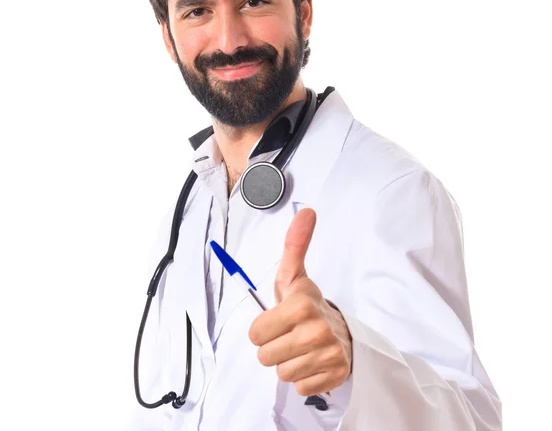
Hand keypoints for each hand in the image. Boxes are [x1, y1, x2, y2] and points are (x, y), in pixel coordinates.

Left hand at [248, 208, 352, 396]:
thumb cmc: (309, 305)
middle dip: (273, 348)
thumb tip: (306, 212)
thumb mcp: (295, 277)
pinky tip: (313, 362)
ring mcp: (328, 354)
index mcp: (301, 303)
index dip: (262, 329)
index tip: (277, 321)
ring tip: (301, 348)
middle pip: (265, 357)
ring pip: (282, 373)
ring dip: (288, 363)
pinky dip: (304, 377)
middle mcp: (316, 329)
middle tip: (289, 335)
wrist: (343, 332)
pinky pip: (300, 387)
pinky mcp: (336, 375)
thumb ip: (294, 245)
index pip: (255, 333)